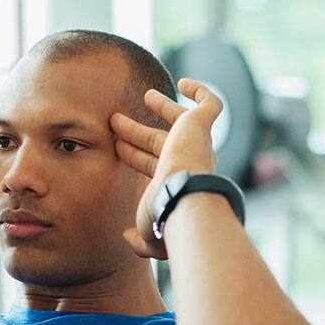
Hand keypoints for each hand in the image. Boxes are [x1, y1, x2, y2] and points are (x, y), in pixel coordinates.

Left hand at [110, 77, 222, 259]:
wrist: (185, 202)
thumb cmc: (167, 220)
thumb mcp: (147, 238)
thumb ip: (137, 241)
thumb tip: (126, 236)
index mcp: (172, 183)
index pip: (150, 163)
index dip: (133, 154)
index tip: (114, 145)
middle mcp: (186, 163)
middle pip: (158, 140)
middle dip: (136, 131)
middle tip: (114, 120)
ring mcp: (196, 143)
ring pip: (180, 120)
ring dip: (162, 107)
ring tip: (146, 95)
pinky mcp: (202, 126)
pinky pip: (210, 103)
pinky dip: (201, 91)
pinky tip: (185, 83)